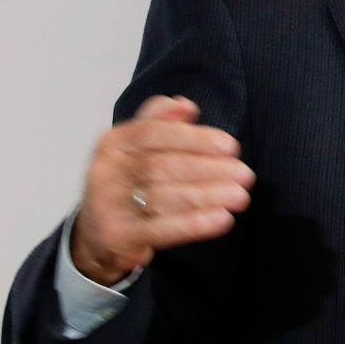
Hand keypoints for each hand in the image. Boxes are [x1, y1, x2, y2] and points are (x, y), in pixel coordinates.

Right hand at [69, 95, 253, 284]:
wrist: (98, 234)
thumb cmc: (130, 182)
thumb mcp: (139, 147)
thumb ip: (160, 121)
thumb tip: (186, 106)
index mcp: (113, 142)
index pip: (154, 133)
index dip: (196, 139)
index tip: (232, 147)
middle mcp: (105, 171)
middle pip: (162, 166)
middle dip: (210, 170)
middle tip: (245, 175)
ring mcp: (106, 205)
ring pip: (163, 198)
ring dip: (207, 196)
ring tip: (240, 196)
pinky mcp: (115, 237)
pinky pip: (160, 229)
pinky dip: (194, 224)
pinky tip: (222, 219)